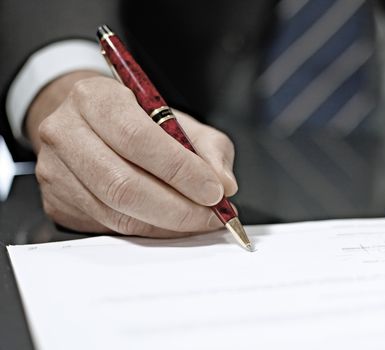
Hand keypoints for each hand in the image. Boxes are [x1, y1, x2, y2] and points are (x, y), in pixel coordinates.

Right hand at [27, 71, 237, 236]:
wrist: (89, 124)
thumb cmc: (135, 119)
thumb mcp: (179, 119)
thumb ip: (209, 148)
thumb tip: (224, 184)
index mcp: (95, 98)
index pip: (137, 138)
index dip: (180, 170)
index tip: (213, 191)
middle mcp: (66, 132)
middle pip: (123, 184)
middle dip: (177, 208)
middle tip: (210, 214)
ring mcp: (55, 171)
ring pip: (117, 212)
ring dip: (167, 224)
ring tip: (198, 220)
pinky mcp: (58, 202)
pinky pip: (110, 226)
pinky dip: (150, 229)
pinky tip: (171, 223)